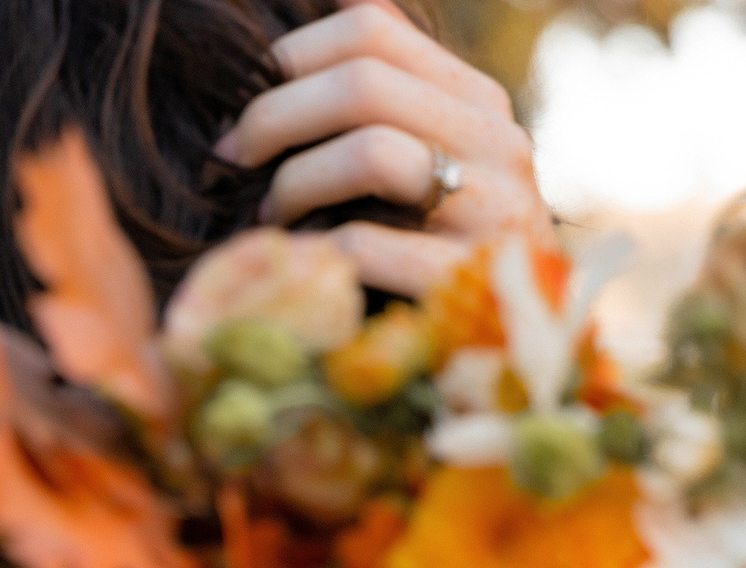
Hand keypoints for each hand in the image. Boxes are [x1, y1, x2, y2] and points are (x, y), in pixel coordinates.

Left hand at [214, 0, 552, 296]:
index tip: (246, 106)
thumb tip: (331, 5)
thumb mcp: (429, 163)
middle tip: (232, 162)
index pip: (371, 28)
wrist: (513, 354)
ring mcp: (493, 215)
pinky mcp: (468, 287)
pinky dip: (315, 252)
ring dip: (297, 182)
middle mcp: (497, 144)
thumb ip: (389, 96)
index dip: (291, 56)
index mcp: (476, 103)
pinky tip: (300, 266)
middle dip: (274, 118)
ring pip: (372, 152)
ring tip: (274, 215)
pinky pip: (368, 245)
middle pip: (363, 84)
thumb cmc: (443, 254)